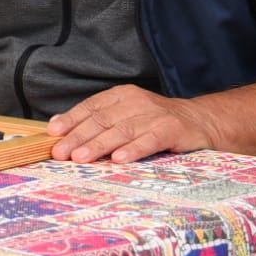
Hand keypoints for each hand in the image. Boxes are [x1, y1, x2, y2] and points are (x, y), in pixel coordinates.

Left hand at [48, 85, 217, 163]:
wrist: (202, 122)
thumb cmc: (156, 123)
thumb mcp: (125, 115)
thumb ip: (95, 119)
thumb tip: (56, 127)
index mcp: (121, 96)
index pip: (91, 107)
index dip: (71, 120)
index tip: (52, 134)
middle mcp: (136, 102)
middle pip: (102, 120)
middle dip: (78, 137)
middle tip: (61, 152)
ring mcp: (155, 115)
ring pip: (122, 130)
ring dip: (99, 145)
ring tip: (81, 157)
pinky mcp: (172, 130)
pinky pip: (150, 141)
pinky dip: (133, 149)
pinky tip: (119, 159)